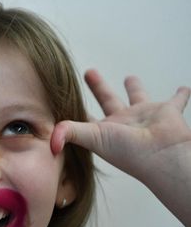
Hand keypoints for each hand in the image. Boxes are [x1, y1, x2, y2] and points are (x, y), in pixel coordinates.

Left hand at [51, 69, 190, 186]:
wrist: (164, 155)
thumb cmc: (129, 152)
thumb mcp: (93, 138)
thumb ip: (68, 133)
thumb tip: (50, 142)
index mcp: (104, 130)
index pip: (85, 117)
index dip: (74, 110)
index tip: (65, 98)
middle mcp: (123, 123)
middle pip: (108, 100)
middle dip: (98, 87)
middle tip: (89, 71)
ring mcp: (145, 117)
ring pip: (139, 97)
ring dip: (135, 88)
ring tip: (130, 77)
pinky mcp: (167, 111)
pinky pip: (176, 100)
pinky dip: (181, 95)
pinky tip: (184, 88)